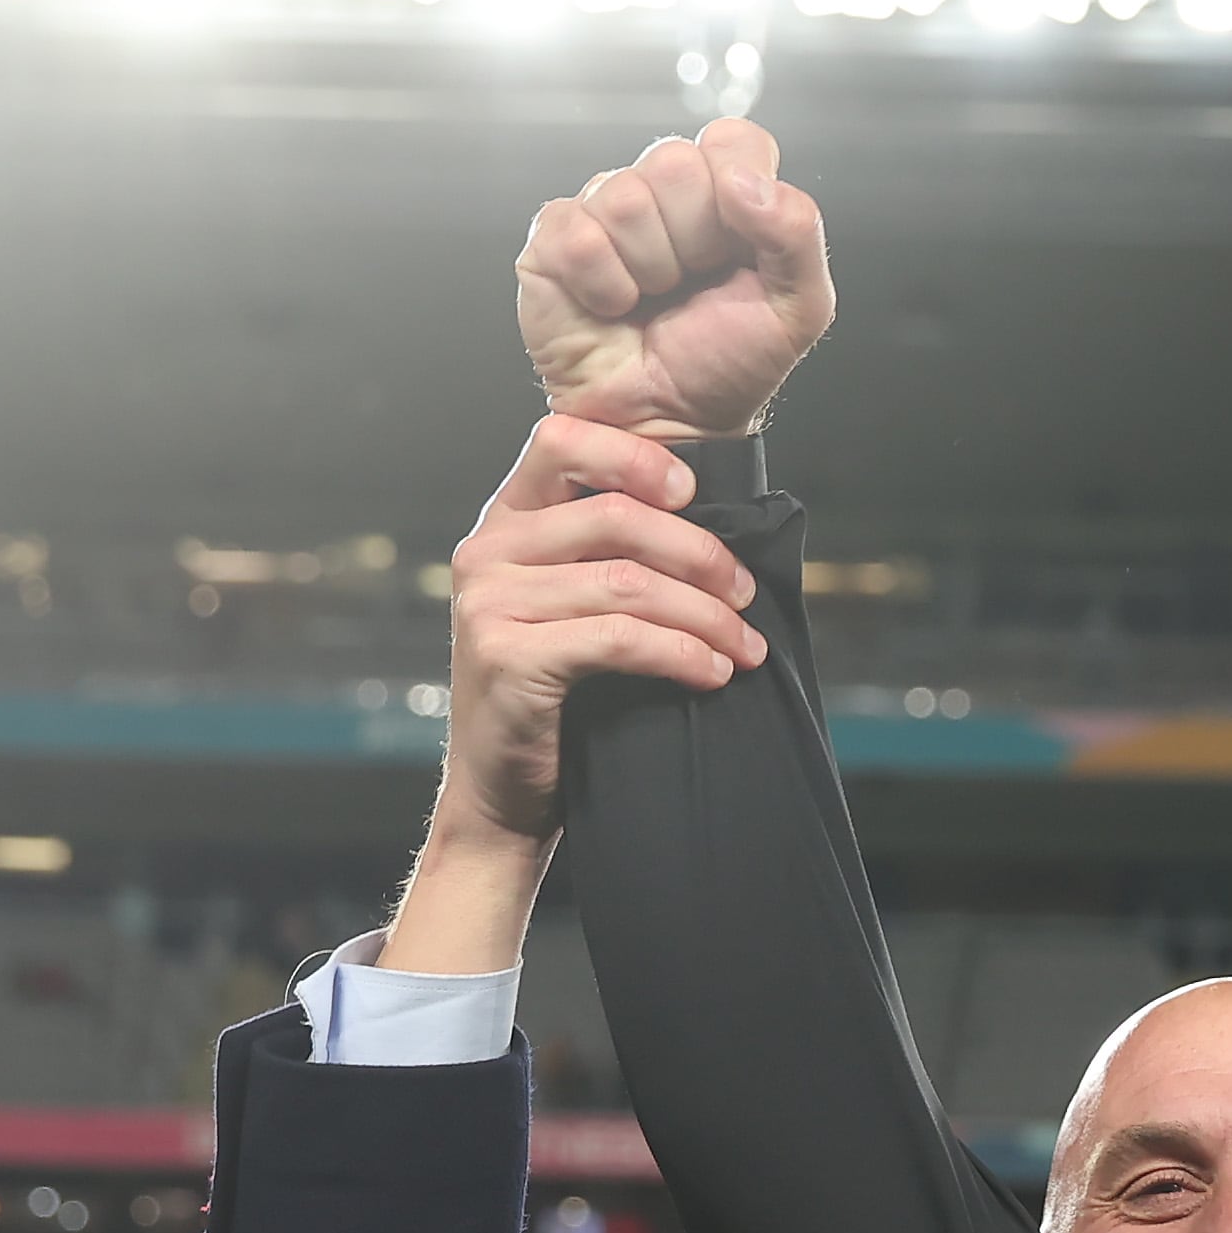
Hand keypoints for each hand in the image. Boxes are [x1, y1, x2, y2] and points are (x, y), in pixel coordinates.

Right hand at [434, 414, 772, 844]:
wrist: (501, 792)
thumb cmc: (557, 697)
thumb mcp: (573, 608)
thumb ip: (611, 556)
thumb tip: (716, 531)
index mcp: (505, 521)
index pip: (560, 440)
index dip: (634, 456)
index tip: (694, 492)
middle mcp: (487, 551)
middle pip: (614, 516)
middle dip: (698, 554)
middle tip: (745, 594)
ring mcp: (490, 603)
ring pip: (627, 582)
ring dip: (704, 615)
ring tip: (745, 647)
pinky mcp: (507, 657)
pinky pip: (619, 638)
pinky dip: (681, 653)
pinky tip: (714, 672)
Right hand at [517, 117, 837, 438]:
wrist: (672, 423)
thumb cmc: (729, 366)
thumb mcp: (799, 308)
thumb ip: (797, 232)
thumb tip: (745, 180)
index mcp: (725, 193)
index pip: (733, 139)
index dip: (737, 191)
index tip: (739, 251)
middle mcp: (661, 191)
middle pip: (675, 162)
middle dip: (694, 241)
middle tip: (690, 287)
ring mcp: (603, 209)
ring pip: (626, 199)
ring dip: (650, 270)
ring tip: (652, 301)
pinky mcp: (552, 240)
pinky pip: (577, 234)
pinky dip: (604, 285)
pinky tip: (612, 307)